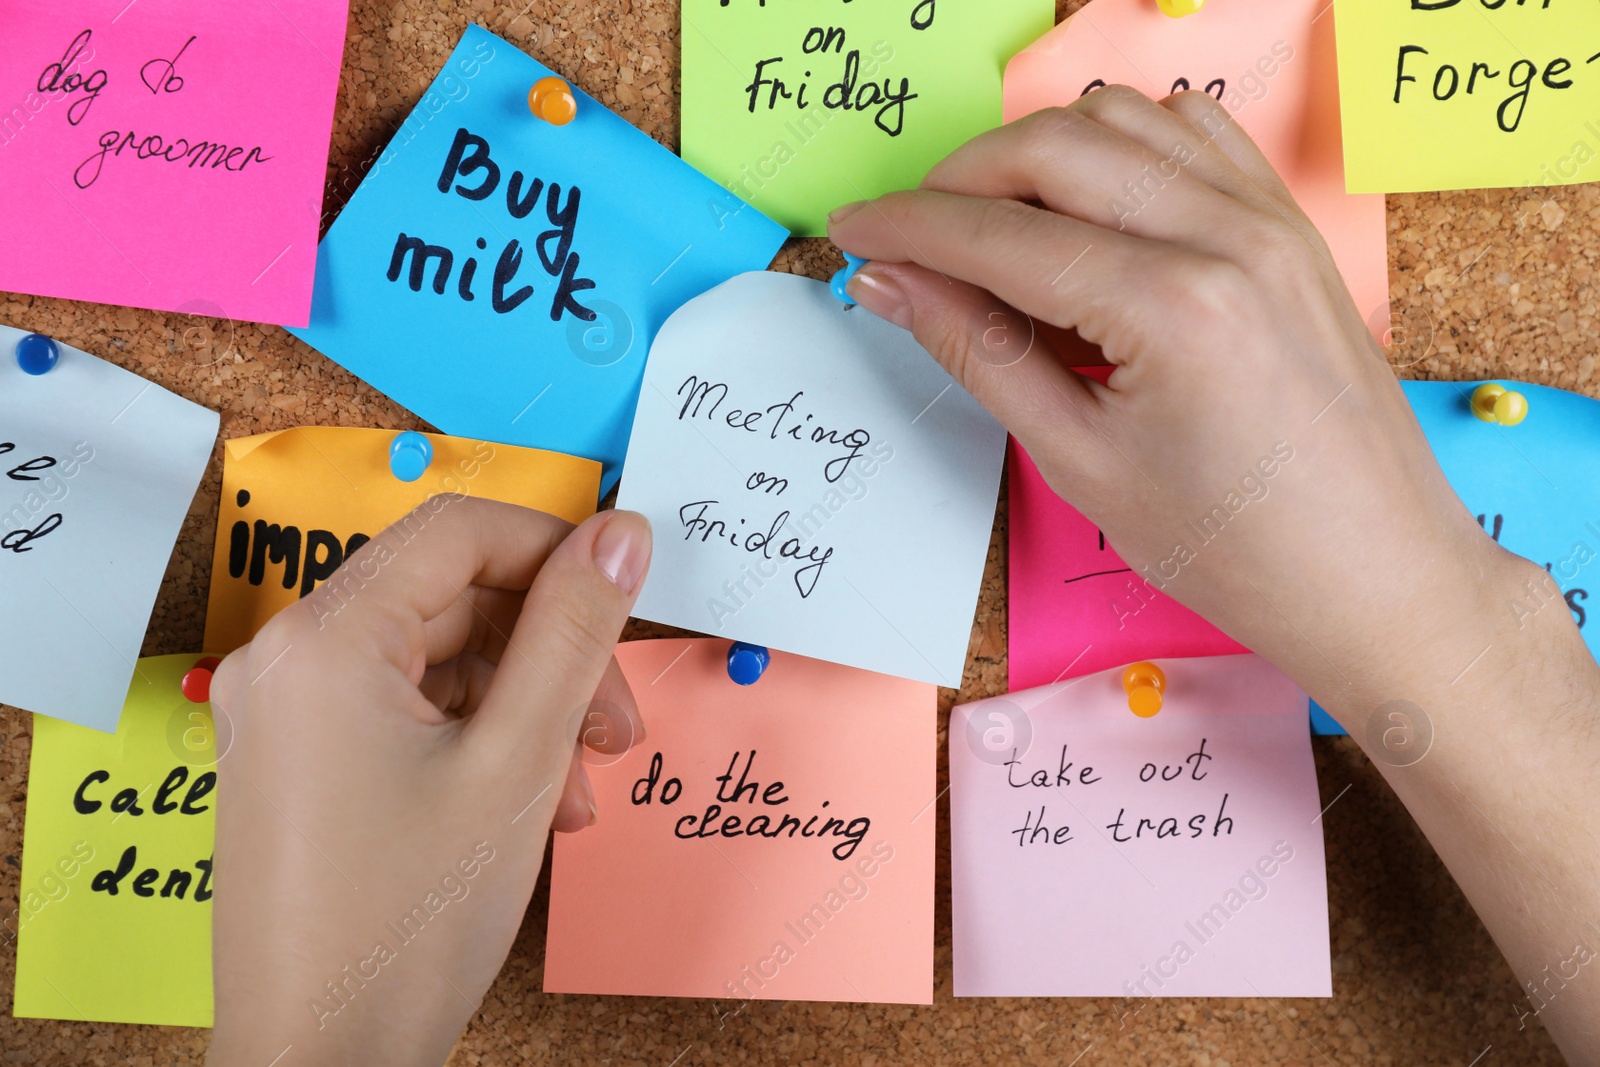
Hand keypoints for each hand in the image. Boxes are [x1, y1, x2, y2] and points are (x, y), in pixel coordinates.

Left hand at [205, 499, 650, 1065]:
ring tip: (576, 785)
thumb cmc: (406, 926)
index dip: (555, 550)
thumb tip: (620, 534)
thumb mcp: (517, 761)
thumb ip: (572, 632)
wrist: (322, 1062)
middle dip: (549, 654)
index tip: (623, 590)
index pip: (457, 533)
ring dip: (524, 707)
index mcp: (324, 643)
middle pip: (451, 601)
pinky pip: (404, 712)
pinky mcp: (298, 762)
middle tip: (613, 722)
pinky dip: (476, 741)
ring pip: (436, 662)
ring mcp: (284, 717)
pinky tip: (530, 804)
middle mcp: (286, 663)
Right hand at [829, 86, 1522, 698]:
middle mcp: (1228, 236)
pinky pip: (1193, 136)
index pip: (1000, 232)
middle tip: (909, 236)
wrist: (1373, 575)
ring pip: (1122, 120)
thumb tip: (893, 284)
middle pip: (1054, 147)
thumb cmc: (1234, 548)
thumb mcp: (1080, 462)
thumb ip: (978, 352)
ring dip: (1037, 154)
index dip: (908, 226)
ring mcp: (1271, 221)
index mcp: (1172, 306)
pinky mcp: (1290, 228)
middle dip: (960, 179)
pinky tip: (1086, 206)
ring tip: (992, 227)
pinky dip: (1121, 147)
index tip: (853, 231)